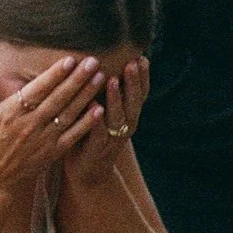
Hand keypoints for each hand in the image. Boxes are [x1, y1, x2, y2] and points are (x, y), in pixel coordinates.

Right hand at [0, 55, 102, 201]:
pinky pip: (73, 136)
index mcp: (12, 112)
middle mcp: (30, 125)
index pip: (37, 90)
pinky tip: (99, 109)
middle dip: (77, 80)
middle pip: (57, 99)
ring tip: (100, 77)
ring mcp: (44, 140)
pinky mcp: (53, 152)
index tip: (70, 59)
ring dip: (85, 96)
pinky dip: (86, 123)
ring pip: (68, 114)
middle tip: (93, 61)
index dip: (54, 75)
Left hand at [63, 56, 147, 186]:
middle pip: (133, 102)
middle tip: (133, 62)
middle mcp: (125, 127)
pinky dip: (97, 121)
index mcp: (129, 116)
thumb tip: (108, 61)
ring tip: (113, 79)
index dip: (143, 78)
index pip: (140, 94)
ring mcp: (112, 139)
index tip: (142, 57)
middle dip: (134, 82)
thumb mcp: (107, 113)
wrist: (89, 174)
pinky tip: (94, 106)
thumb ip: (110, 92)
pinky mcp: (96, 150)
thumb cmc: (95, 135)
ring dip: (116, 98)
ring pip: (118, 117)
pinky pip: (98, 134)